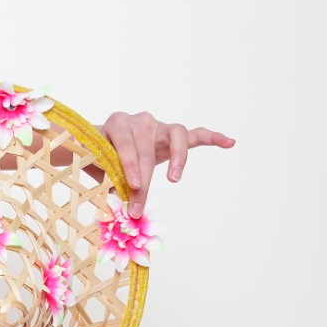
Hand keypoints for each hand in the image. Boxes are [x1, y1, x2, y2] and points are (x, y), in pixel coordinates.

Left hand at [100, 111, 235, 217]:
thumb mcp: (97, 165)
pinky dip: (213, 137)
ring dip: (177, 158)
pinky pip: (196, 134)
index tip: (132, 187)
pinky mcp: (173, 135)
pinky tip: (229, 142)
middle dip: (144, 180)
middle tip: (139, 204)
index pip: (127, 145)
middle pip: (147, 148)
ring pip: (175, 136)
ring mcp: (159, 126)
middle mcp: (140, 120)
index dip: (130, 166)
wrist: (101, 144)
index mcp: (118, 124)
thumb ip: (105, 178)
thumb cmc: (100, 156)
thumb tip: (117, 205)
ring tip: (174, 179)